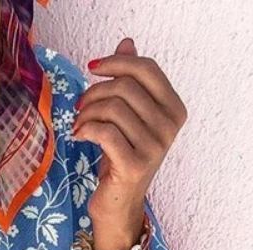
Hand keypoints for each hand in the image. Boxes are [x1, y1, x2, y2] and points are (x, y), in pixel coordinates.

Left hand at [71, 37, 187, 230]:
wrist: (117, 203)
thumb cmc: (120, 158)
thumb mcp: (127, 117)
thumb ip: (130, 82)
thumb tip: (127, 43)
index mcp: (173, 109)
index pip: (146, 69)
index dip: (116, 62)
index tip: (91, 68)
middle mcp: (169, 127)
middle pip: (125, 87)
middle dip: (94, 92)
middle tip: (79, 107)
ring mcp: (154, 147)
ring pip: (113, 108)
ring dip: (87, 113)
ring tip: (78, 125)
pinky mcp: (134, 165)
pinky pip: (105, 132)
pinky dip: (86, 129)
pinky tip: (79, 135)